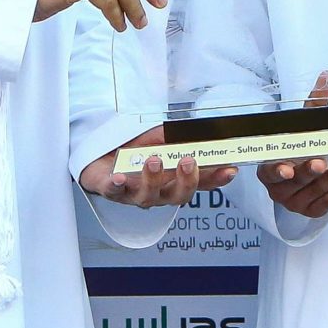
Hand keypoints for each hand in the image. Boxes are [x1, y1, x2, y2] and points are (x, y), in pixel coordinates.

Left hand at [82, 127, 232, 207]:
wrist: (98, 153)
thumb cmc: (133, 149)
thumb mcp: (160, 139)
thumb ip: (178, 138)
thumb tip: (201, 131)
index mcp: (173, 180)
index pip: (200, 183)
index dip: (215, 179)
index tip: (229, 169)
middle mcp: (157, 192)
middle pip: (177, 196)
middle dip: (186, 180)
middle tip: (188, 161)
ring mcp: (134, 193)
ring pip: (148, 196)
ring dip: (153, 179)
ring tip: (154, 160)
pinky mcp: (110, 190)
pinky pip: (114, 192)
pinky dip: (117, 186)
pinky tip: (119, 178)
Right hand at [261, 72, 327, 216]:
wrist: (308, 173)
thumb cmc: (301, 147)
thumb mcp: (306, 125)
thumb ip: (315, 103)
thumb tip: (327, 76)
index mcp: (269, 165)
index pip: (269, 169)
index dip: (278, 169)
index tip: (287, 168)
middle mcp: (278, 186)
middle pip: (293, 181)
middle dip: (308, 172)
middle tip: (322, 162)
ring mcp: (292, 201)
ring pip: (310, 193)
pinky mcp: (309, 210)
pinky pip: (322, 205)